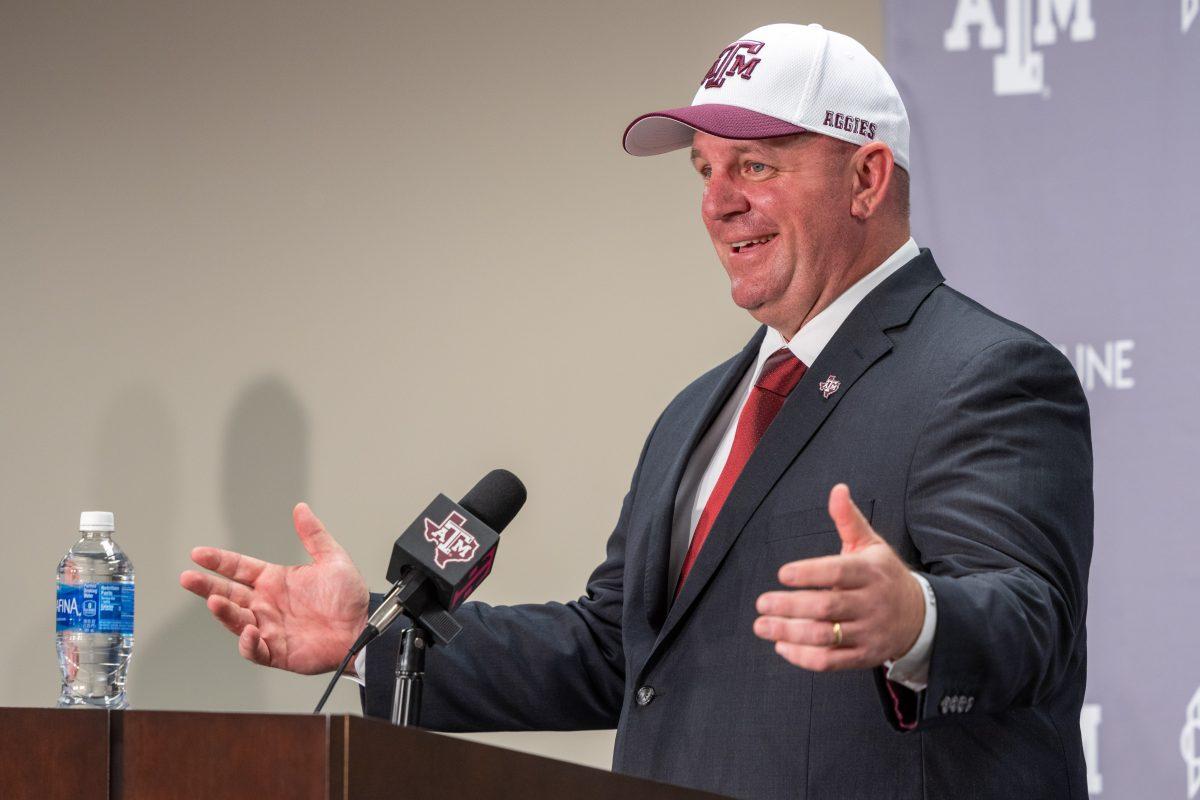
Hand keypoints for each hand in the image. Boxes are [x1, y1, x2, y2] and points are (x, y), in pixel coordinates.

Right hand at [179, 503, 369, 674]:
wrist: (363, 628)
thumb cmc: (349, 598)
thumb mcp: (333, 559)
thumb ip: (314, 535)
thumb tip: (301, 508)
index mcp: (275, 581)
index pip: (239, 569)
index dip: (219, 561)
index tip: (198, 554)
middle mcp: (267, 604)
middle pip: (228, 593)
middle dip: (206, 586)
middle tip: (188, 578)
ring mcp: (268, 628)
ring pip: (236, 619)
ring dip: (224, 612)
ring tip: (215, 602)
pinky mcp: (276, 651)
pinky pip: (255, 649)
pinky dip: (248, 643)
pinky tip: (249, 631)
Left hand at [752, 484, 924, 670]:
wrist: (920, 617)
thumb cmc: (884, 576)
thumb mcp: (871, 544)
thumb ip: (848, 519)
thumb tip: (837, 489)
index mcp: (871, 572)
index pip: (839, 572)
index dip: (810, 573)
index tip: (782, 574)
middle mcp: (871, 603)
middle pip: (827, 607)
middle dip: (790, 606)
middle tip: (762, 603)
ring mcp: (869, 632)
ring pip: (826, 637)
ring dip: (790, 633)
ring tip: (762, 626)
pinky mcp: (865, 657)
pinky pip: (831, 661)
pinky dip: (804, 657)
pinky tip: (782, 646)